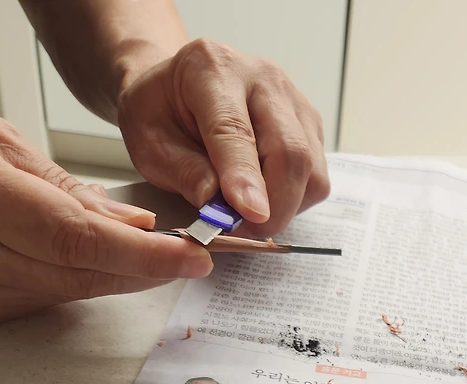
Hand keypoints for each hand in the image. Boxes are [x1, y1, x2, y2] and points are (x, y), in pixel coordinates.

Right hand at [0, 92, 211, 330]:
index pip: (71, 236)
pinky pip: (33, 303)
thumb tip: (129, 226)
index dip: (141, 254)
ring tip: (127, 248)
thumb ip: (61, 184)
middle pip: (73, 273)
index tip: (191, 258)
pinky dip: (63, 281)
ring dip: (104, 273)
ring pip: (59, 293)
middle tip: (182, 257)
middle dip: (139, 268)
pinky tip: (64, 258)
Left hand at [116, 38, 329, 236]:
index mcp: (212, 69)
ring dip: (285, 205)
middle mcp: (263, 78)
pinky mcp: (311, 125)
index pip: (236, 130)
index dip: (245, 177)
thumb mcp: (149, 143)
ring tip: (248, 211)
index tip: (249, 215)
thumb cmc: (161, 113)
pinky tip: (264, 194)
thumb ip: (183, 172)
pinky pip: (317, 176)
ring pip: (310, 169)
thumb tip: (221, 208)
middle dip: (274, 204)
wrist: (178, 90)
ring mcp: (295, 100)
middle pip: (290, 150)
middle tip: (245, 232)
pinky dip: (295, 199)